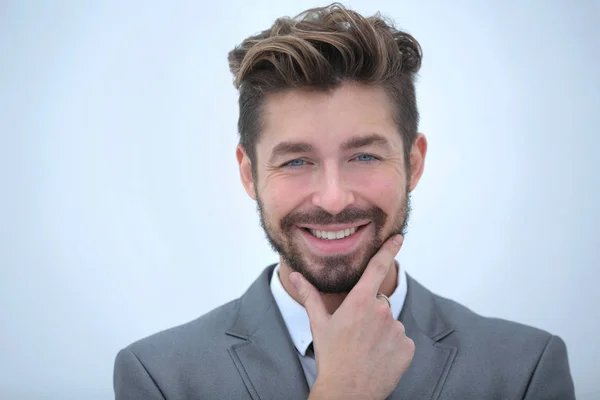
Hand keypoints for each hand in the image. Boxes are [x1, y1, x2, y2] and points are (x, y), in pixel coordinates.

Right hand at [290, 235, 413, 399]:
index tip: (399, 237)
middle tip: (356, 333)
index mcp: (359, 301)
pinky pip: (402, 340)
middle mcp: (381, 311)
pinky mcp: (408, 347)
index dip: (389, 249)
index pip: (377, 267)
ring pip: (391, 322)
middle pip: (380, 302)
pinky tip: (378, 358)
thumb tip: (295, 275)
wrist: (347, 392)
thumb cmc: (331, 356)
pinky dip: (393, 347)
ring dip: (382, 331)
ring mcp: (397, 329)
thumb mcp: (319, 323)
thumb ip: (310, 295)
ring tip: (366, 349)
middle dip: (371, 312)